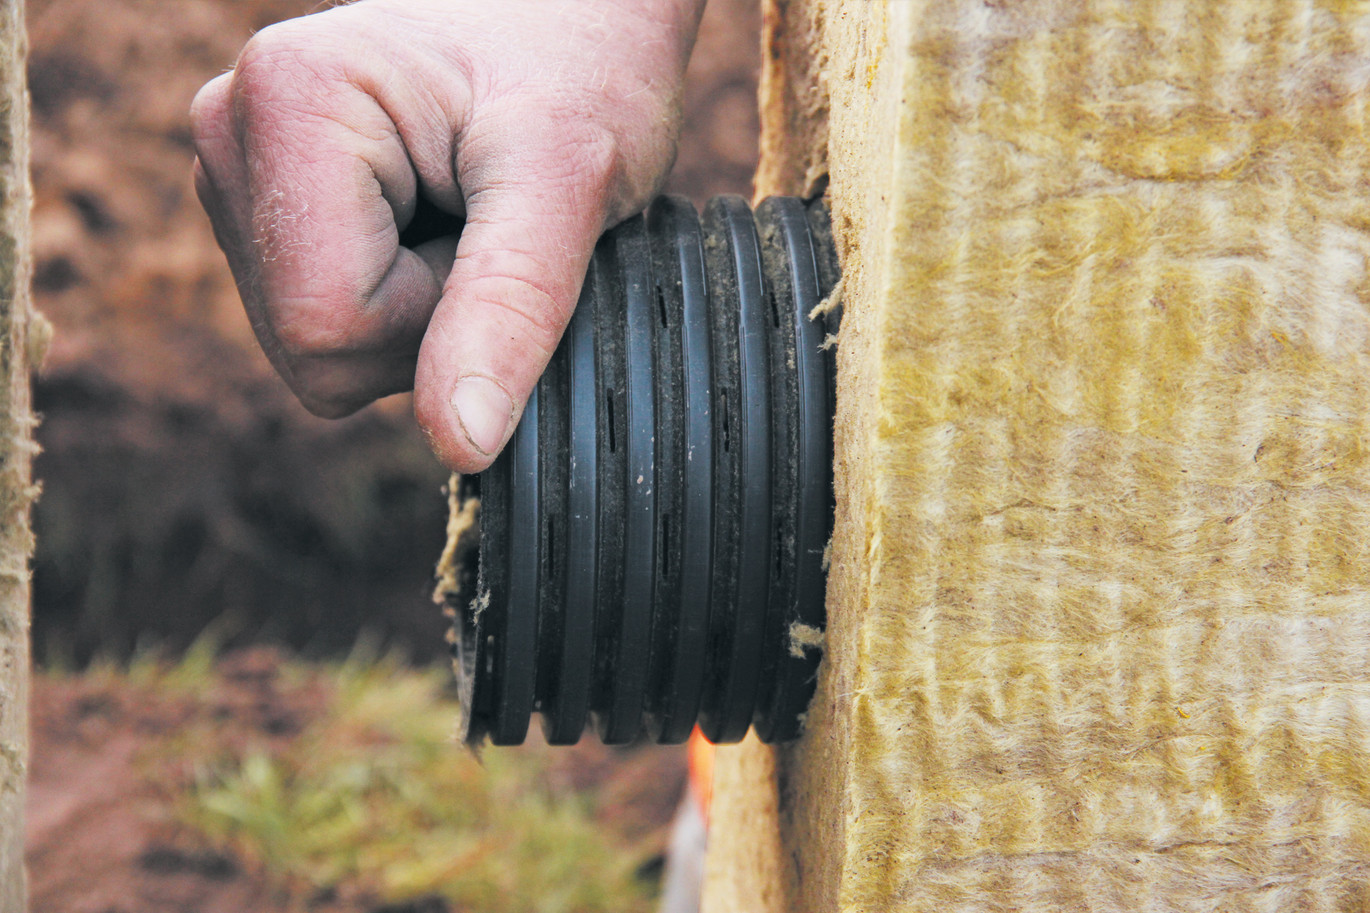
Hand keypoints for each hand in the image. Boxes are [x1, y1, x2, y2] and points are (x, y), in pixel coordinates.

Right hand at [191, 0, 704, 470]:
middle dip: (424, 321)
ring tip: (464, 210)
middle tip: (485, 222)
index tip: (490, 235)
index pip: (328, 328)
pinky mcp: (266, 201)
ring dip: (416, 309)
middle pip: (312, 346)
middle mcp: (231, 132)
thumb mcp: (568, 183)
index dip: (434, 324)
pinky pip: (325, 316)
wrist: (576, 13)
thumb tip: (458, 444)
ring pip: (318, 341)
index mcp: (287, 102)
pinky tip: (435, 218)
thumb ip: (509, 308)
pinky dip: (399, 295)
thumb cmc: (584, 67)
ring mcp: (240, 169)